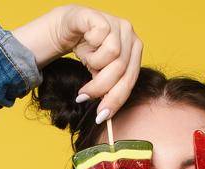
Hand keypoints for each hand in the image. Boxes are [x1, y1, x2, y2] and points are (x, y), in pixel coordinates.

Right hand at [13, 6, 143, 124]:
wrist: (69, 28)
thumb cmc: (88, 51)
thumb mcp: (100, 74)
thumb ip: (107, 89)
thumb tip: (105, 114)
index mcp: (134, 52)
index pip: (130, 81)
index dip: (115, 100)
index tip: (100, 116)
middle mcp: (131, 37)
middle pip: (122, 70)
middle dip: (100, 88)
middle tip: (83, 95)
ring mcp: (118, 25)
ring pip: (113, 56)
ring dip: (93, 65)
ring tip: (86, 61)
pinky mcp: (103, 17)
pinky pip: (101, 37)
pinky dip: (89, 47)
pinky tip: (84, 44)